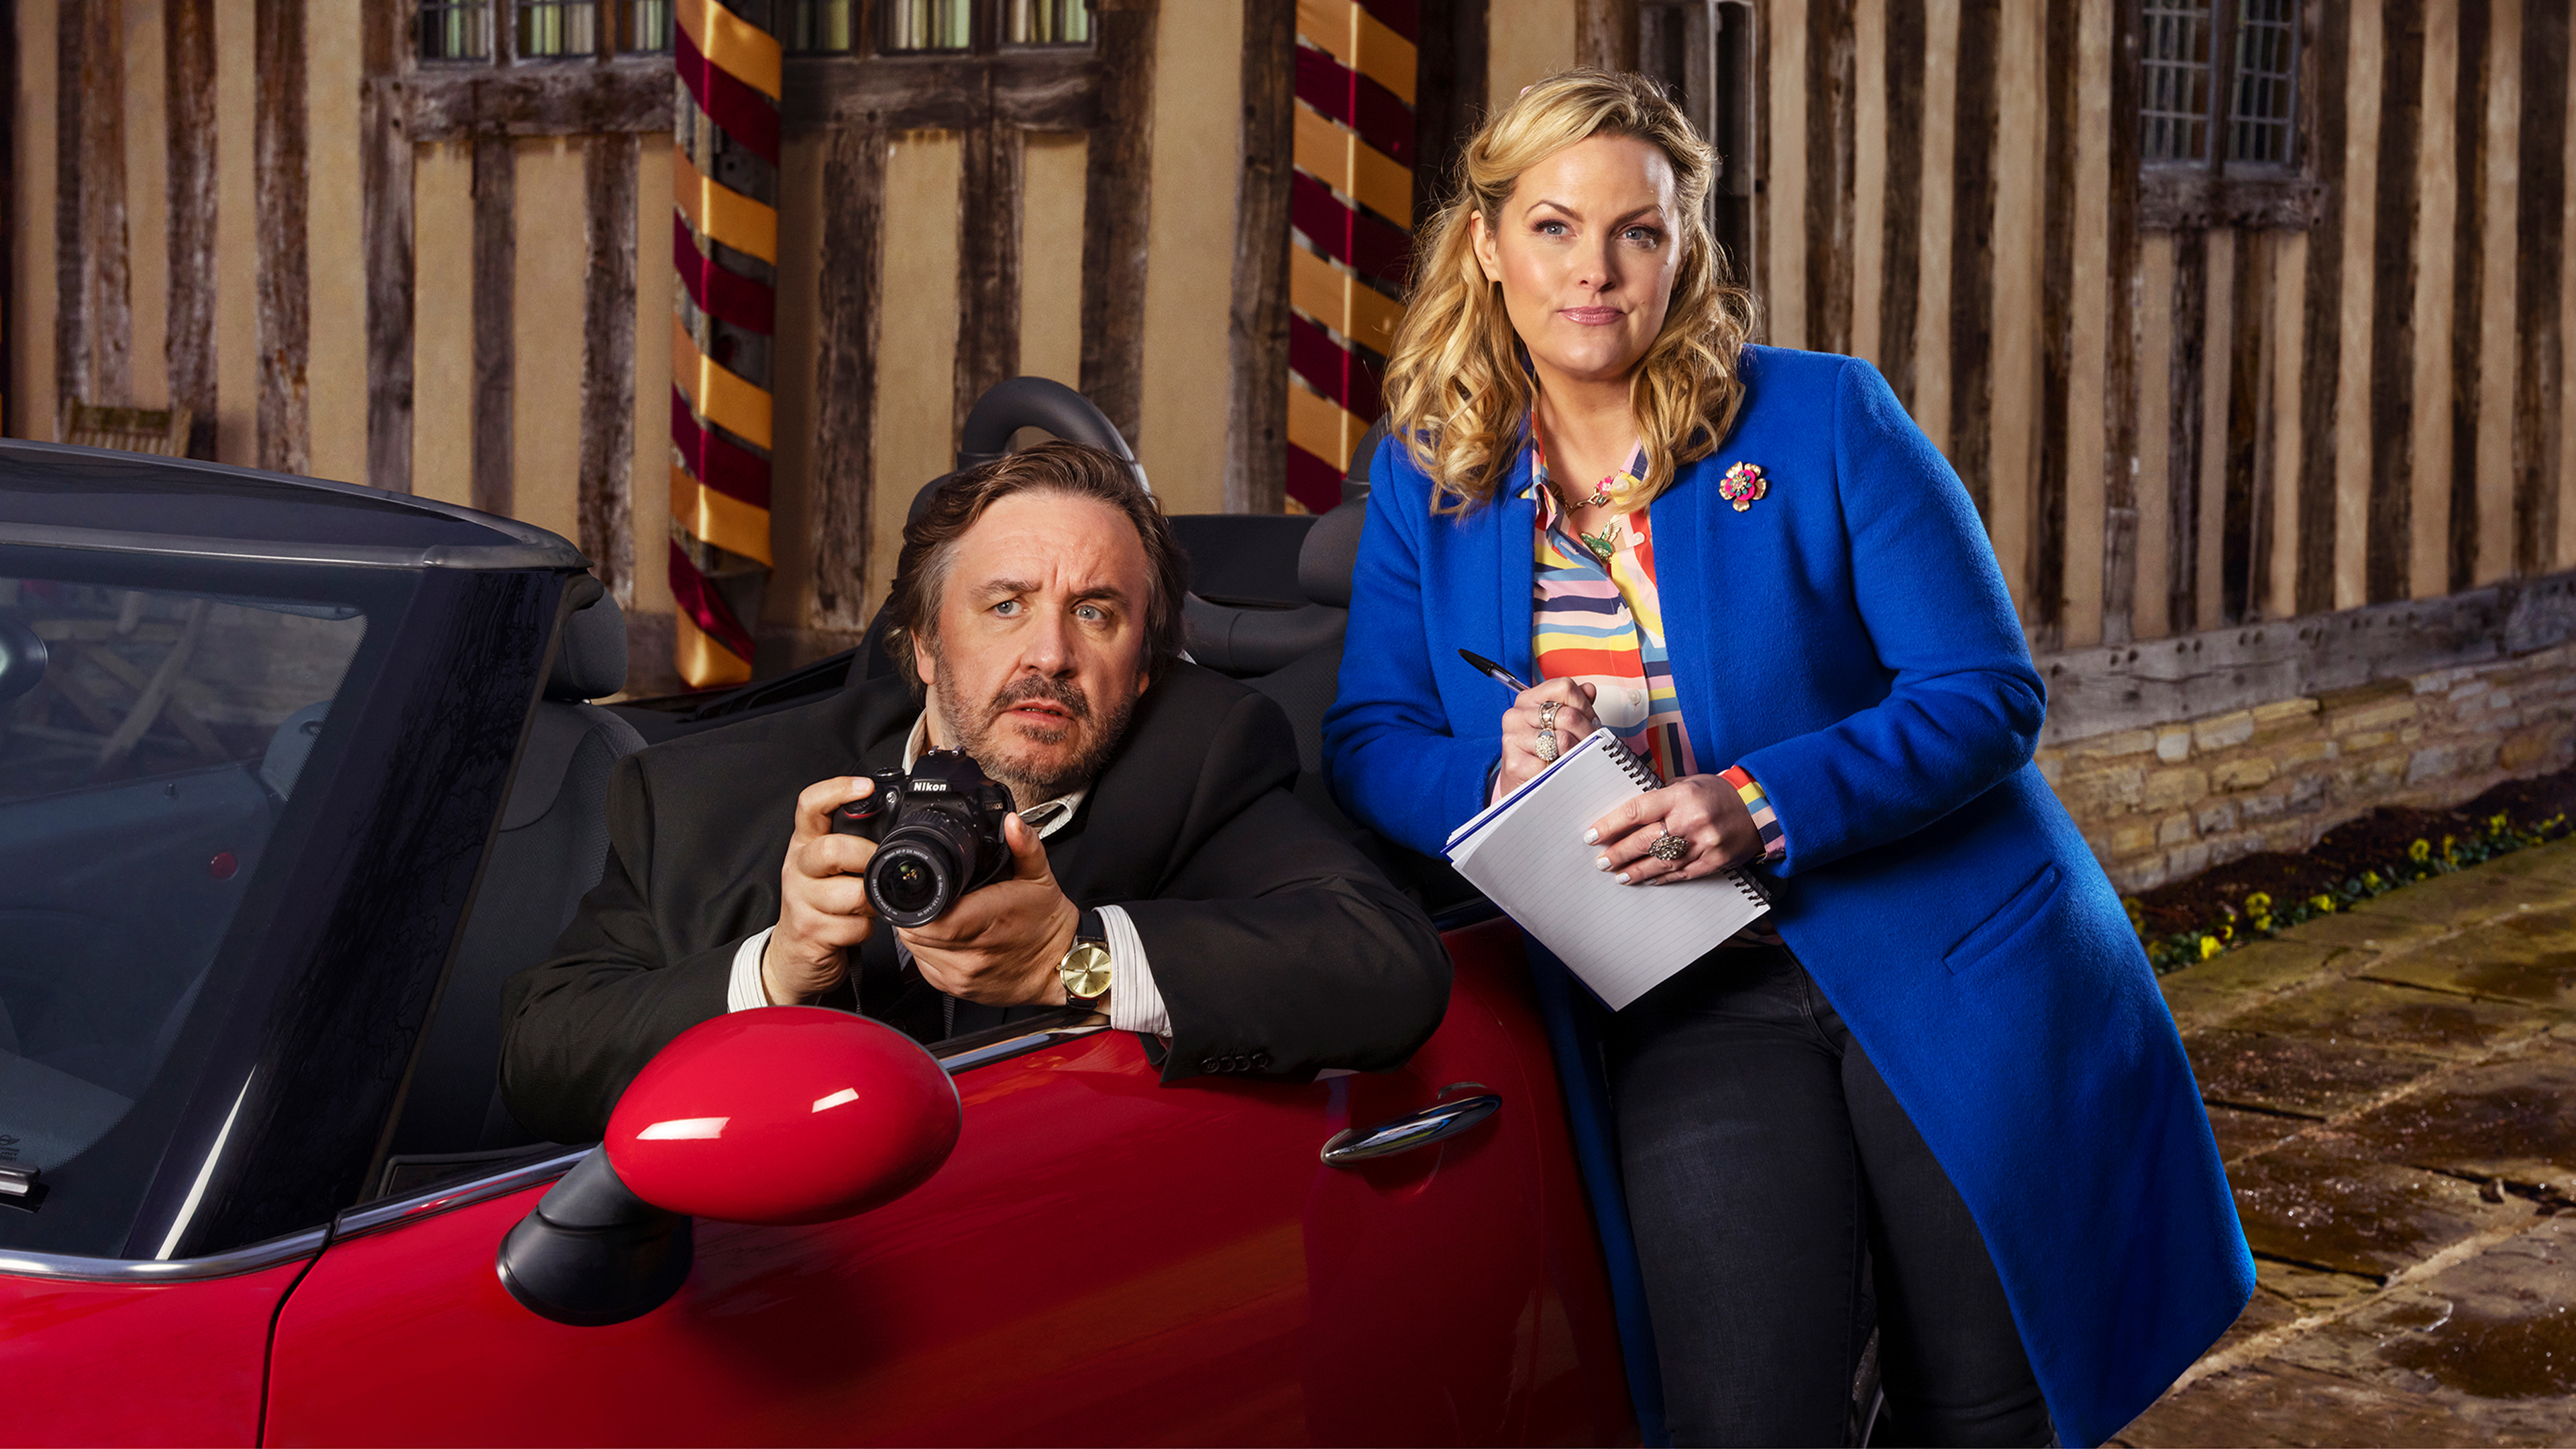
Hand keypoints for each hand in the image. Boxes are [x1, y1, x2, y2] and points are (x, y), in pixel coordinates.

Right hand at [763, 777, 882, 1004]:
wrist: (794, 954)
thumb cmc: (820, 904)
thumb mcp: (828, 868)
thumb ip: (851, 844)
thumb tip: (896, 827)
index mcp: (805, 844)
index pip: (810, 805)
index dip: (837, 790)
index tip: (865, 786)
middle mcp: (798, 868)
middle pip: (832, 849)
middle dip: (866, 858)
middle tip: (880, 867)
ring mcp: (801, 901)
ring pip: (849, 894)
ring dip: (872, 901)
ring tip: (872, 902)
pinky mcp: (811, 932)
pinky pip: (853, 927)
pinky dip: (866, 929)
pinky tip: (861, 925)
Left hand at [901, 812, 1081, 1005]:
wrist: (1061, 966)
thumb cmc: (1048, 925)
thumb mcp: (1040, 877)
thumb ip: (1024, 845)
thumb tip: (1012, 823)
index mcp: (987, 922)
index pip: (927, 918)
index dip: (917, 902)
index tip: (925, 889)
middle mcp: (971, 955)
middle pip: (914, 932)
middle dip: (916, 912)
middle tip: (935, 899)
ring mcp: (962, 976)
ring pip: (914, 950)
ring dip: (920, 932)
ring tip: (943, 916)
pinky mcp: (958, 989)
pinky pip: (923, 966)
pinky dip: (927, 950)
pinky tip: (948, 938)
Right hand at [1495, 679, 1601, 797]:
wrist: (1521, 785)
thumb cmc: (1542, 753)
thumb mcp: (1558, 724)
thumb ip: (1574, 705)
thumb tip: (1589, 689)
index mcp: (1527, 700)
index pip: (1565, 687)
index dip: (1584, 705)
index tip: (1588, 720)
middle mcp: (1516, 715)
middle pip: (1568, 715)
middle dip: (1587, 732)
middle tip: (1590, 744)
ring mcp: (1513, 738)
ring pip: (1563, 739)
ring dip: (1578, 752)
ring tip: (1577, 757)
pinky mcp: (1515, 764)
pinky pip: (1553, 764)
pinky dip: (1564, 770)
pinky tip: (1561, 771)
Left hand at [1583, 774, 1761, 884]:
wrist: (1760, 807)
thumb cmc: (1718, 792)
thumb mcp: (1688, 783)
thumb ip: (1660, 796)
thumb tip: (1630, 813)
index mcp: (1680, 797)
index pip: (1635, 812)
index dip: (1610, 825)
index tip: (1592, 835)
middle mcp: (1689, 821)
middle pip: (1643, 842)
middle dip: (1617, 853)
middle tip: (1601, 861)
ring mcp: (1702, 845)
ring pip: (1660, 863)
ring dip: (1635, 871)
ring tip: (1617, 875)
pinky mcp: (1713, 862)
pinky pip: (1681, 874)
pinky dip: (1661, 878)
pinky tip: (1646, 880)